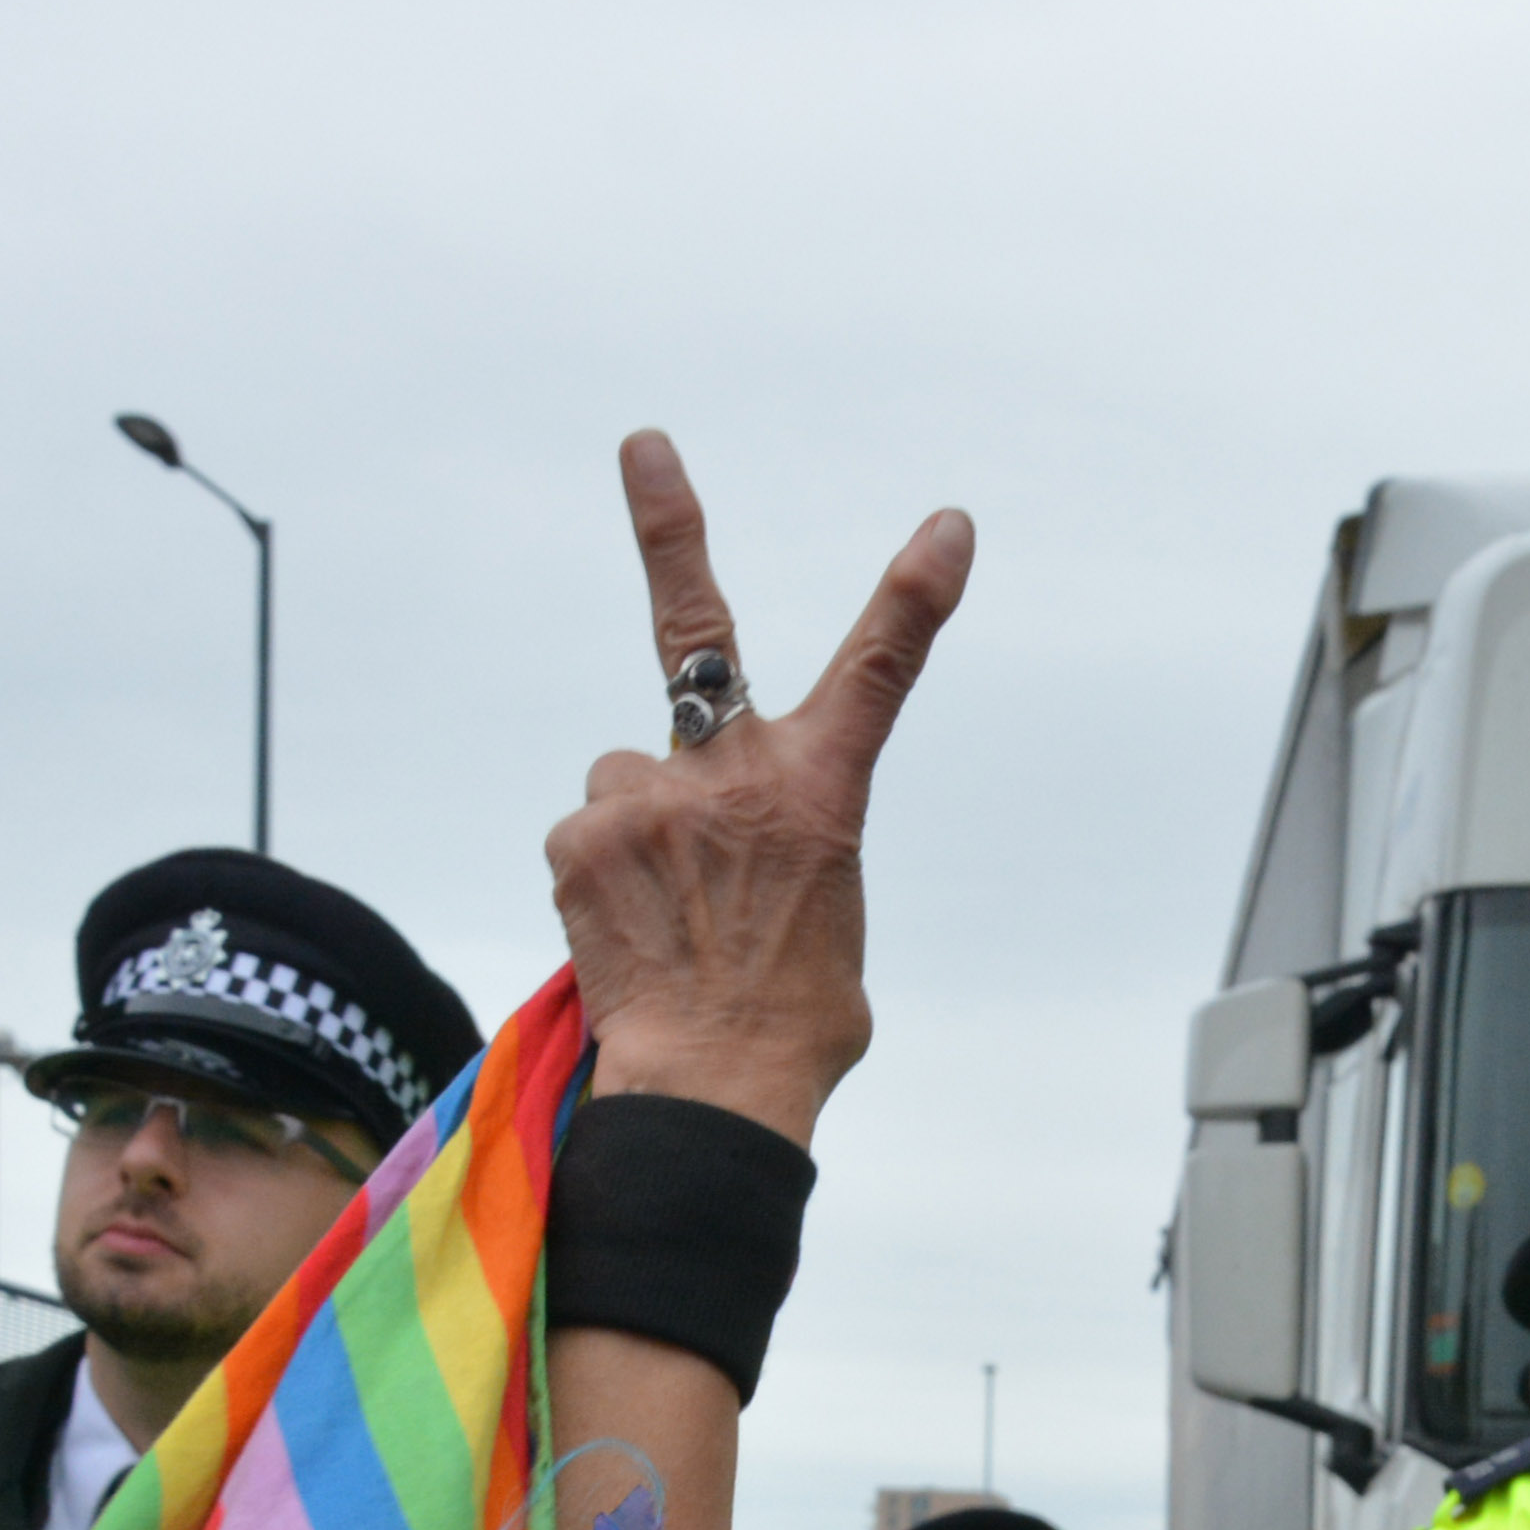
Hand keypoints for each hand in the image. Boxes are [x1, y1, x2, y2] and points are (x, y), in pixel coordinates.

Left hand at [542, 434, 976, 1145]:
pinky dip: (600, 878)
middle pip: (696, 630)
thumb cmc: (793, 1025)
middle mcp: (734, 775)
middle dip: (670, 525)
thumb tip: (732, 862)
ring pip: (629, 781)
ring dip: (639, 827)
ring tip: (664, 910)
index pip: (879, 671)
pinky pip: (588, 837)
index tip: (947, 528)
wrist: (715, 1085)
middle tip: (644, 444)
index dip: (915, 594)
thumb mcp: (830, 923)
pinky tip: (625, 930)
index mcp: (822, 794)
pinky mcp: (582, 838)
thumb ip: (786, 856)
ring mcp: (651, 798)